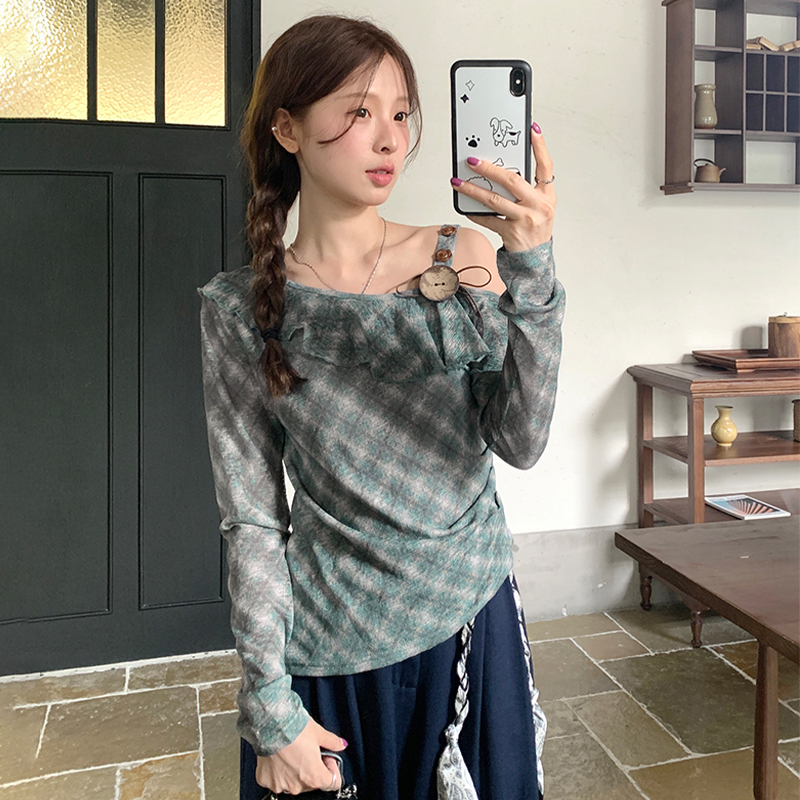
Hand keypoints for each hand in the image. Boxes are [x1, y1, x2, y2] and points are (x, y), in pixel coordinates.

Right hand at [255, 717, 345, 793]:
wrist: (270, 722)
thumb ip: (332, 742)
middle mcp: (297, 786)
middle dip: (313, 768)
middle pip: (312, 782)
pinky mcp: (265, 780)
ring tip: (293, 751)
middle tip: (309, 750)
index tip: (327, 756)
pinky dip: (278, 770)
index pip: (332, 783)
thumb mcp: (319, 732)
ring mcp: (280, 785)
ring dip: (295, 770)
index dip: (332, 768)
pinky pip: (276, 779)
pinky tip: (279, 755)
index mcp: (315, 777)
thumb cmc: (294, 727)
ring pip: (293, 781)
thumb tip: (340, 744)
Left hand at [451, 123, 555, 251]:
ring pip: (495, 200)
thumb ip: (526, 189)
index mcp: (547, 195)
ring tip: (458, 182)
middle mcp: (538, 206)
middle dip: (490, 168)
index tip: (532, 129)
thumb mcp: (538, 206)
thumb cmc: (534, 227)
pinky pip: (489, 220)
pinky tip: (464, 206)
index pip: (545, 166)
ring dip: (473, 189)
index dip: (540, 147)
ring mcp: (525, 220)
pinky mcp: (511, 233)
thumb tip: (500, 170)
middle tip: (472, 160)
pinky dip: (475, 213)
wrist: (535, 260)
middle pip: (512, 181)